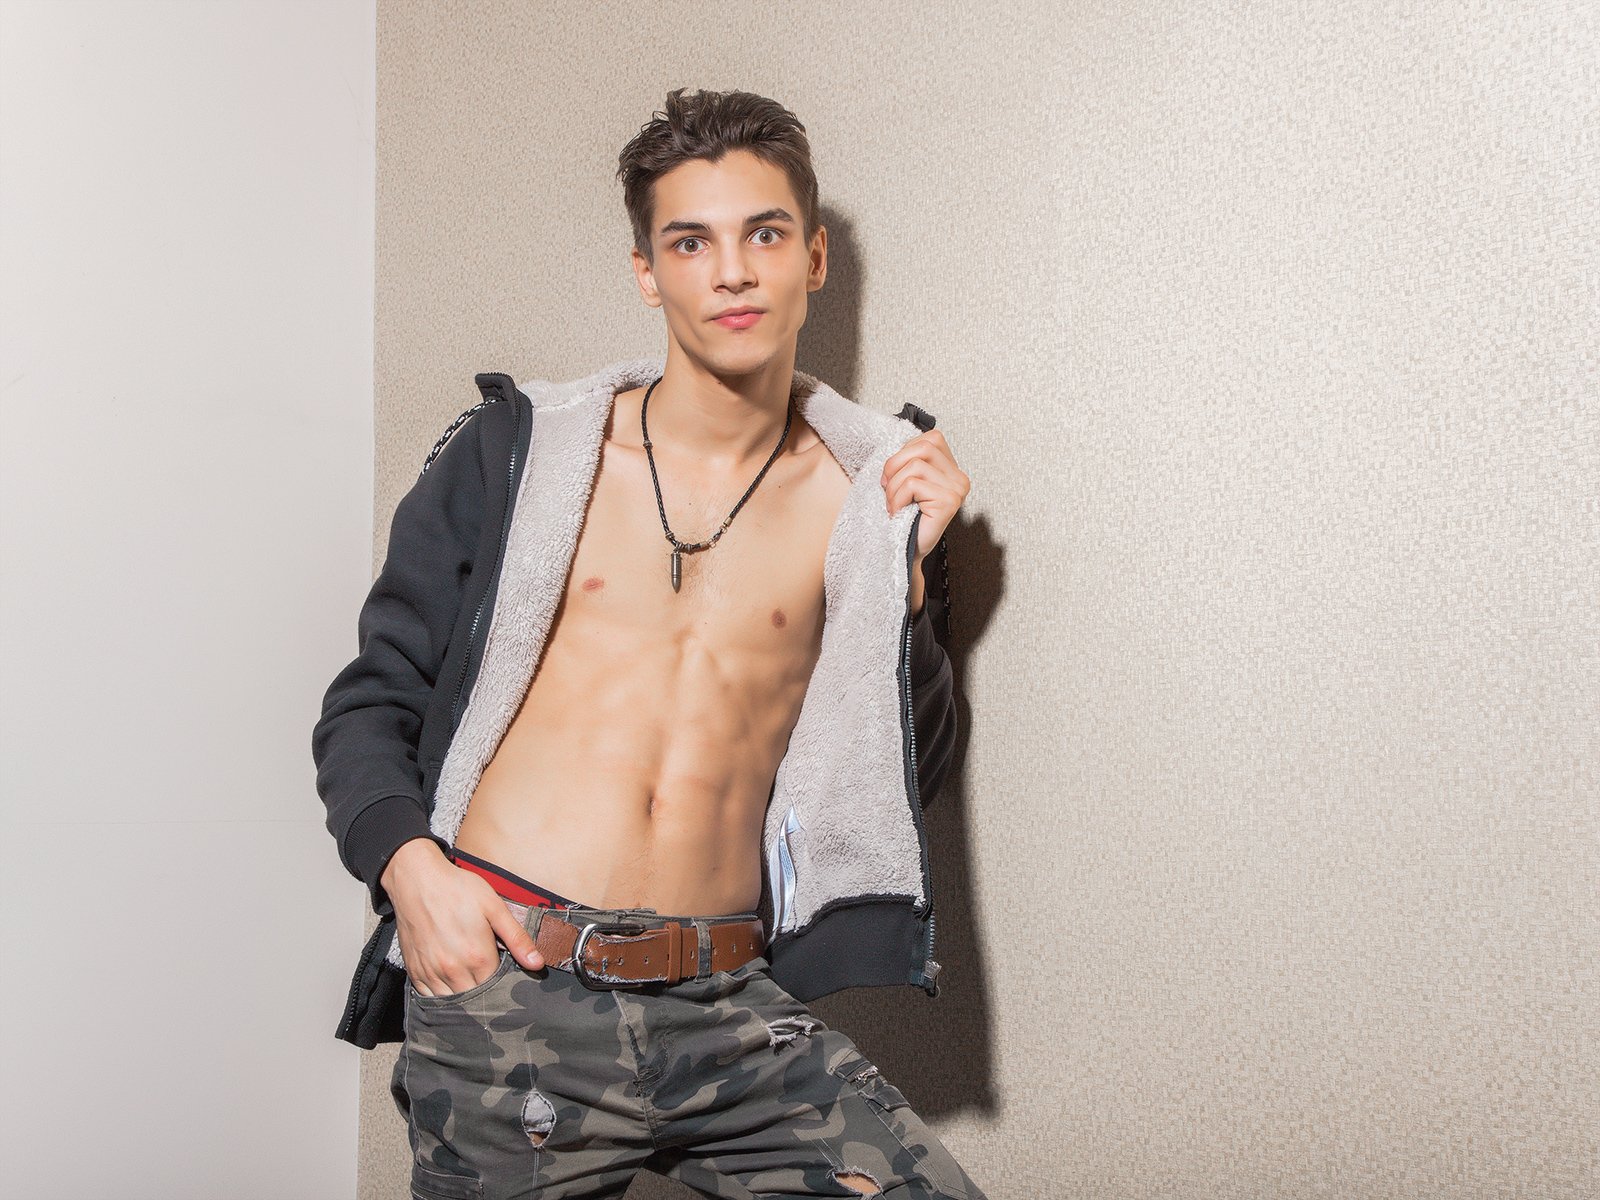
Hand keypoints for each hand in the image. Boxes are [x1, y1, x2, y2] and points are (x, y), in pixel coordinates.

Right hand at [381, 838, 544, 995]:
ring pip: (451, 1003)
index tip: (507, 979)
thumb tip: (537, 963)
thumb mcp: (494, 907)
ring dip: (463, 999)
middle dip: (485, 995)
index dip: (504, 986)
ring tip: (470, 982)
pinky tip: (449, 983)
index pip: (497, 989)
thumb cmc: (458, 889)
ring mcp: (431, 972)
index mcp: (477, 957)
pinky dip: (441, 996)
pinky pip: (429, 997)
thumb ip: (517, 938)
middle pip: (475, 1000)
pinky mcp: (415, 971)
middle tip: (489, 980)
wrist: (417, 880)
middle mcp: (453, 970)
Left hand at [881, 427, 970, 608]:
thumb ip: (909, 460)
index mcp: (952, 469)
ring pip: (916, 465)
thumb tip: (896, 439)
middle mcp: (960, 478)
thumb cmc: (903, 518)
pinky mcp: (949, 502)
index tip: (892, 476)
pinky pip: (913, 484)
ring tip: (893, 504)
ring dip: (894, 486)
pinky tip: (898, 513)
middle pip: (924, 447)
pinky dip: (896, 498)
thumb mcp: (906, 481)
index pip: (930, 438)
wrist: (904, 552)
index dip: (904, 452)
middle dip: (895, 465)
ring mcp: (957, 490)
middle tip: (887, 488)